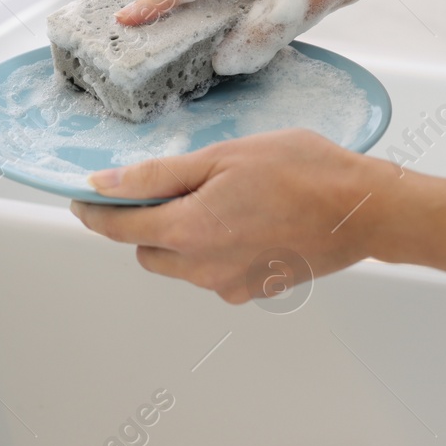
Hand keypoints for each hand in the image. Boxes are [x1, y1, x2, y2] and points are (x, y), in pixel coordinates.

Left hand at [70, 129, 445, 303]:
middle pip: (147, 250)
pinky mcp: (255, 289)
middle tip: (165, 186)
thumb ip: (160, 175)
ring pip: (180, 264)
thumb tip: (107, 184)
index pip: (119, 228)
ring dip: (181, 236)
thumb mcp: (223, 156)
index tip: (80, 199)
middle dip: (144, 223)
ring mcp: (230, 284)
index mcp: (189, 230)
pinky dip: (215, 248)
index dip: (94, 213)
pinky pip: (215, 271)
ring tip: (218, 196)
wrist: (365, 209)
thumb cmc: (303, 172)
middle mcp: (203, 268)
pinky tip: (245, 218)